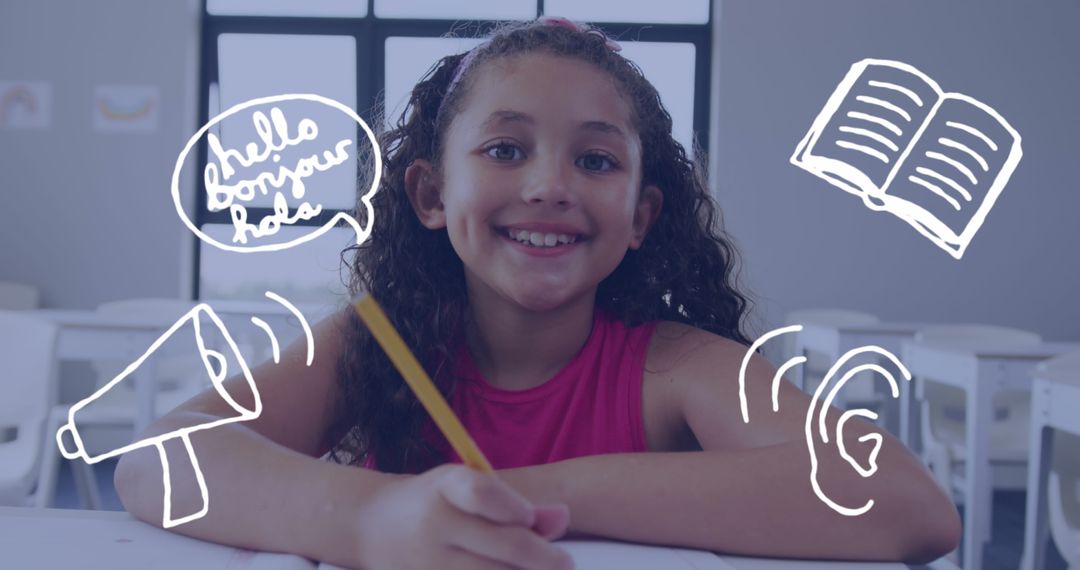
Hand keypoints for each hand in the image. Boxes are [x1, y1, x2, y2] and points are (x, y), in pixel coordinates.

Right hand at [352, 464, 573, 569]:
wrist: (372, 526)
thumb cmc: (436, 503)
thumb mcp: (467, 489)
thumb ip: (516, 503)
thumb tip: (563, 517)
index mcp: (445, 485)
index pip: (484, 493)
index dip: (518, 508)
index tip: (532, 518)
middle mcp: (433, 523)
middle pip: (505, 545)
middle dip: (545, 558)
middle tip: (565, 562)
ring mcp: (427, 562)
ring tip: (534, 569)